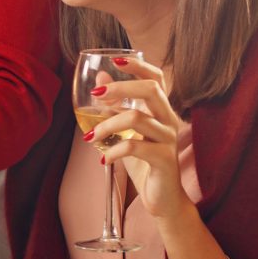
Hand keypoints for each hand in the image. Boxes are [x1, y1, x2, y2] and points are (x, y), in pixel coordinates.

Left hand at [92, 57, 190, 218]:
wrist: (161, 198)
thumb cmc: (142, 161)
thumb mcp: (125, 131)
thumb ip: (115, 106)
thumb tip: (100, 79)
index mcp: (160, 110)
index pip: (157, 79)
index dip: (139, 66)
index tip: (116, 60)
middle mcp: (168, 120)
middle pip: (151, 90)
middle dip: (121, 87)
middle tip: (95, 95)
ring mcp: (169, 139)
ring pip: (137, 117)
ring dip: (107, 124)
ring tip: (88, 136)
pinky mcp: (164, 160)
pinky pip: (135, 147)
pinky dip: (113, 151)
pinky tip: (102, 159)